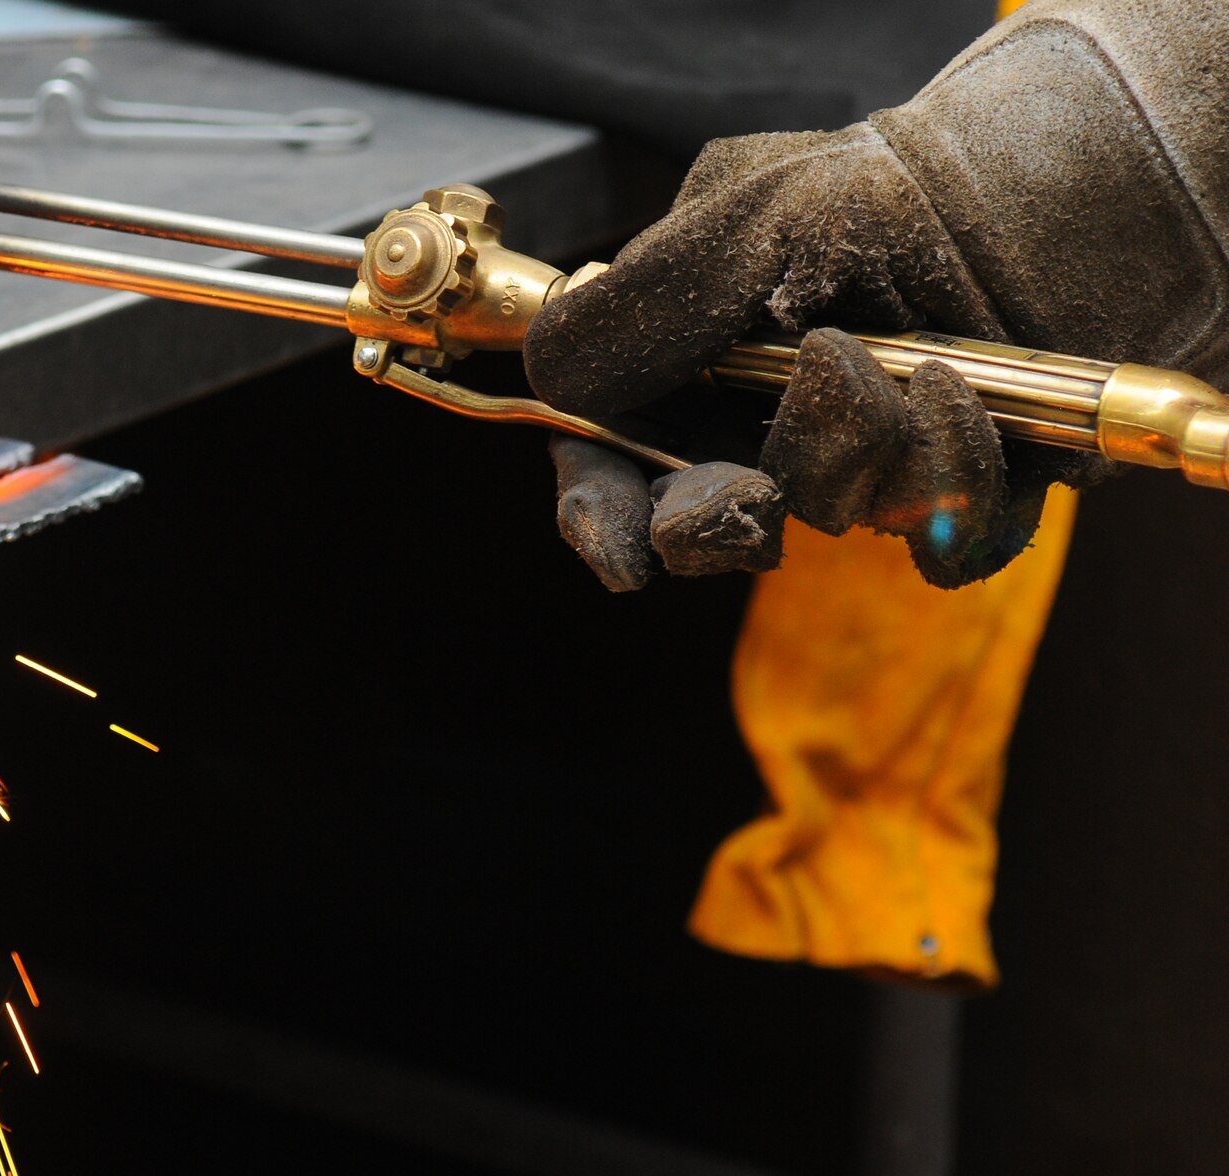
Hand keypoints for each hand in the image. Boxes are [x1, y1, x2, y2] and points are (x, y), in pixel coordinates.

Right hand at [528, 0, 1228, 589]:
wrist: (1065, 191)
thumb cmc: (898, 186)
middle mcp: (765, 421)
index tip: (617, 551)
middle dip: (715, 521)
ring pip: (824, 522)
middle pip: (701, 522)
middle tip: (743, 504)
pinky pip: (941, 546)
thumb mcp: (752, 218)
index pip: (611, 458)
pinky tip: (962, 399)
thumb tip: (547, 377)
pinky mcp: (954, 495)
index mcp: (692, 360)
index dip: (601, 513)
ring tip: (909, 367)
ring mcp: (862, 463)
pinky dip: (950, 481)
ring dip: (856, 455)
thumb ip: (642, 305)